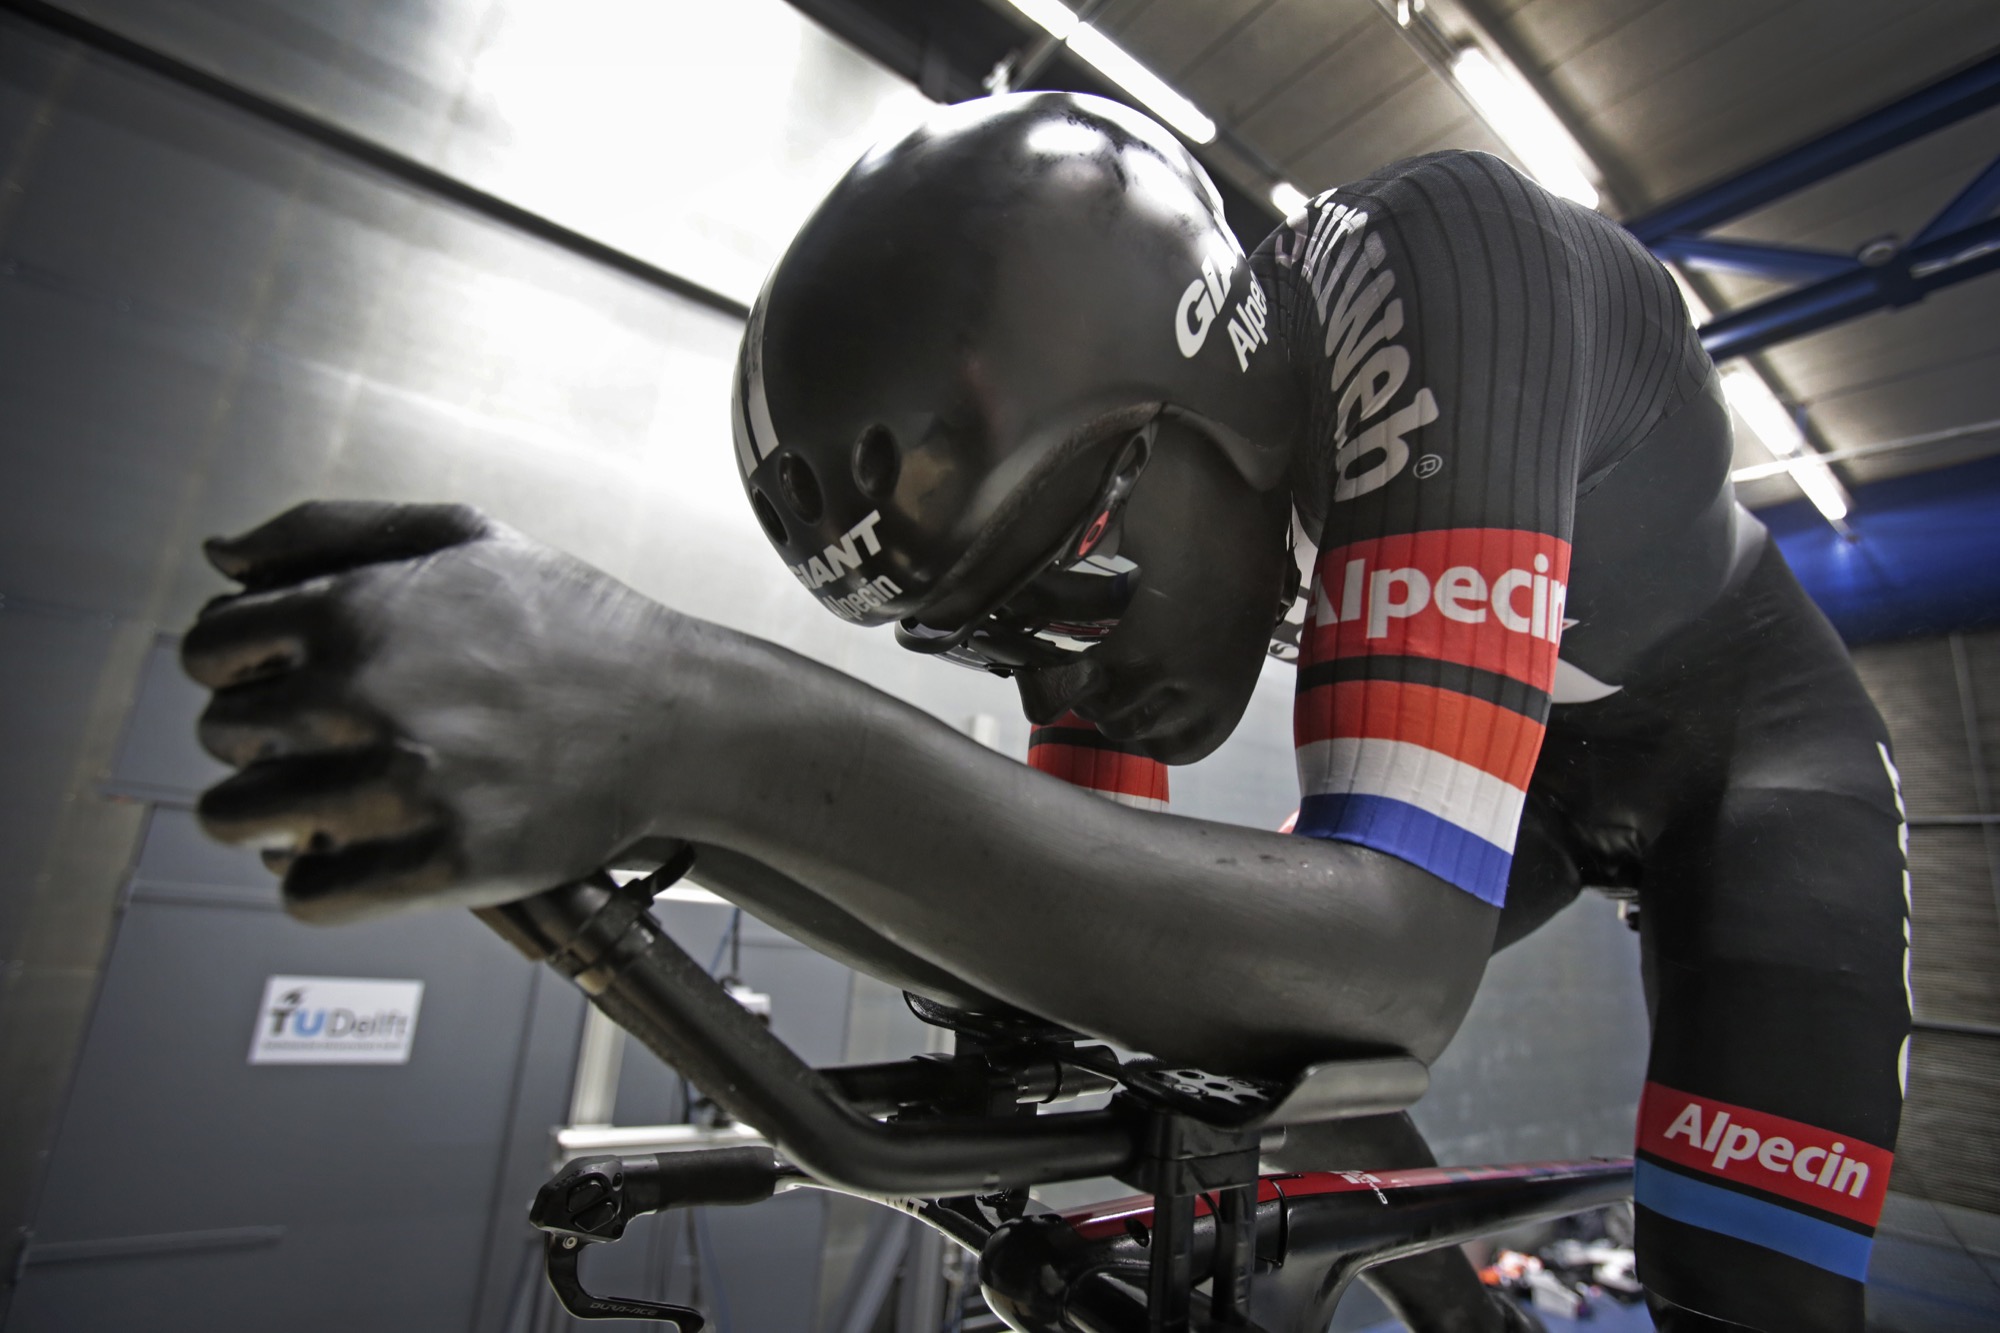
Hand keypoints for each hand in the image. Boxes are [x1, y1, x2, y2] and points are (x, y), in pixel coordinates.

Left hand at [182, 501, 684, 922]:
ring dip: (263, 816)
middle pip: (220, 734)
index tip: (278, 683)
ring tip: (316, 804)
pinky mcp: (441, 864)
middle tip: (317, 744)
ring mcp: (401, 787)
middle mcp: (363, 697)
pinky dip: (313, 878)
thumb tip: (219, 557)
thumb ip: (328, 531)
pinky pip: (309, 893)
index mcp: (356, 611)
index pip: (209, 648)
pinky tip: (350, 852)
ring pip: (240, 819)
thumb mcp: (461, 535)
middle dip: (254, 739)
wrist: (675, 714)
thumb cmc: (572, 621)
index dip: (235, 667)